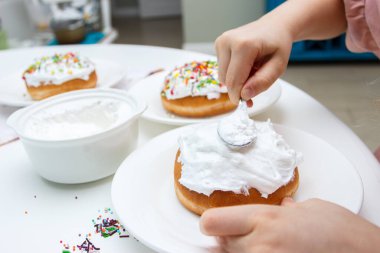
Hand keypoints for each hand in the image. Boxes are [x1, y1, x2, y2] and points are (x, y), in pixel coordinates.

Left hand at [200, 198, 379, 252]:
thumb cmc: (345, 234)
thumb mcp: (312, 209)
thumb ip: (288, 210)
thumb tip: (283, 208)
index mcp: (266, 218)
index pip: (211, 222)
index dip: (212, 223)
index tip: (216, 224)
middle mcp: (260, 245)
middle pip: (220, 244)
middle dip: (230, 239)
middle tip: (251, 236)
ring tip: (269, 248)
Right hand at [215, 17, 292, 104]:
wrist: (273, 27)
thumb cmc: (277, 45)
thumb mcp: (278, 66)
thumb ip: (262, 82)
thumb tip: (244, 94)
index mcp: (244, 45)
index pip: (233, 80)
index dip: (239, 96)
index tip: (247, 103)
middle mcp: (228, 41)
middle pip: (226, 80)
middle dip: (239, 88)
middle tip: (255, 85)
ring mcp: (221, 41)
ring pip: (222, 76)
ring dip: (236, 80)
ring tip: (252, 71)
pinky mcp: (218, 44)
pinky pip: (222, 69)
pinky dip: (233, 72)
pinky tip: (245, 65)